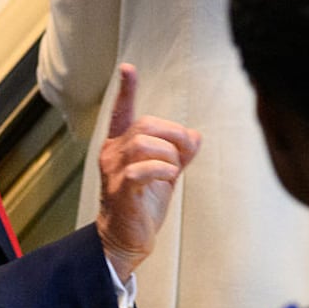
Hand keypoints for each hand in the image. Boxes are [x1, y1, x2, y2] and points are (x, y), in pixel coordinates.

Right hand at [96, 64, 200, 281]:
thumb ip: (178, 153)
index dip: (126, 90)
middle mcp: (113, 154)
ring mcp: (114, 172)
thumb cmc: (141, 205)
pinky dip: (162, 170)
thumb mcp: (163, 174)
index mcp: (120, 146)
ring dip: (169, 154)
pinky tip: (167, 179)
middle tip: (185, 151)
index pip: (121, 112)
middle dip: (173, 133)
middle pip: (144, 125)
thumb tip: (195, 136)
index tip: (127, 68)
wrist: (125, 239)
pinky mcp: (121, 190)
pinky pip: (141, 170)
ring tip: (173, 170)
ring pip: (143, 143)